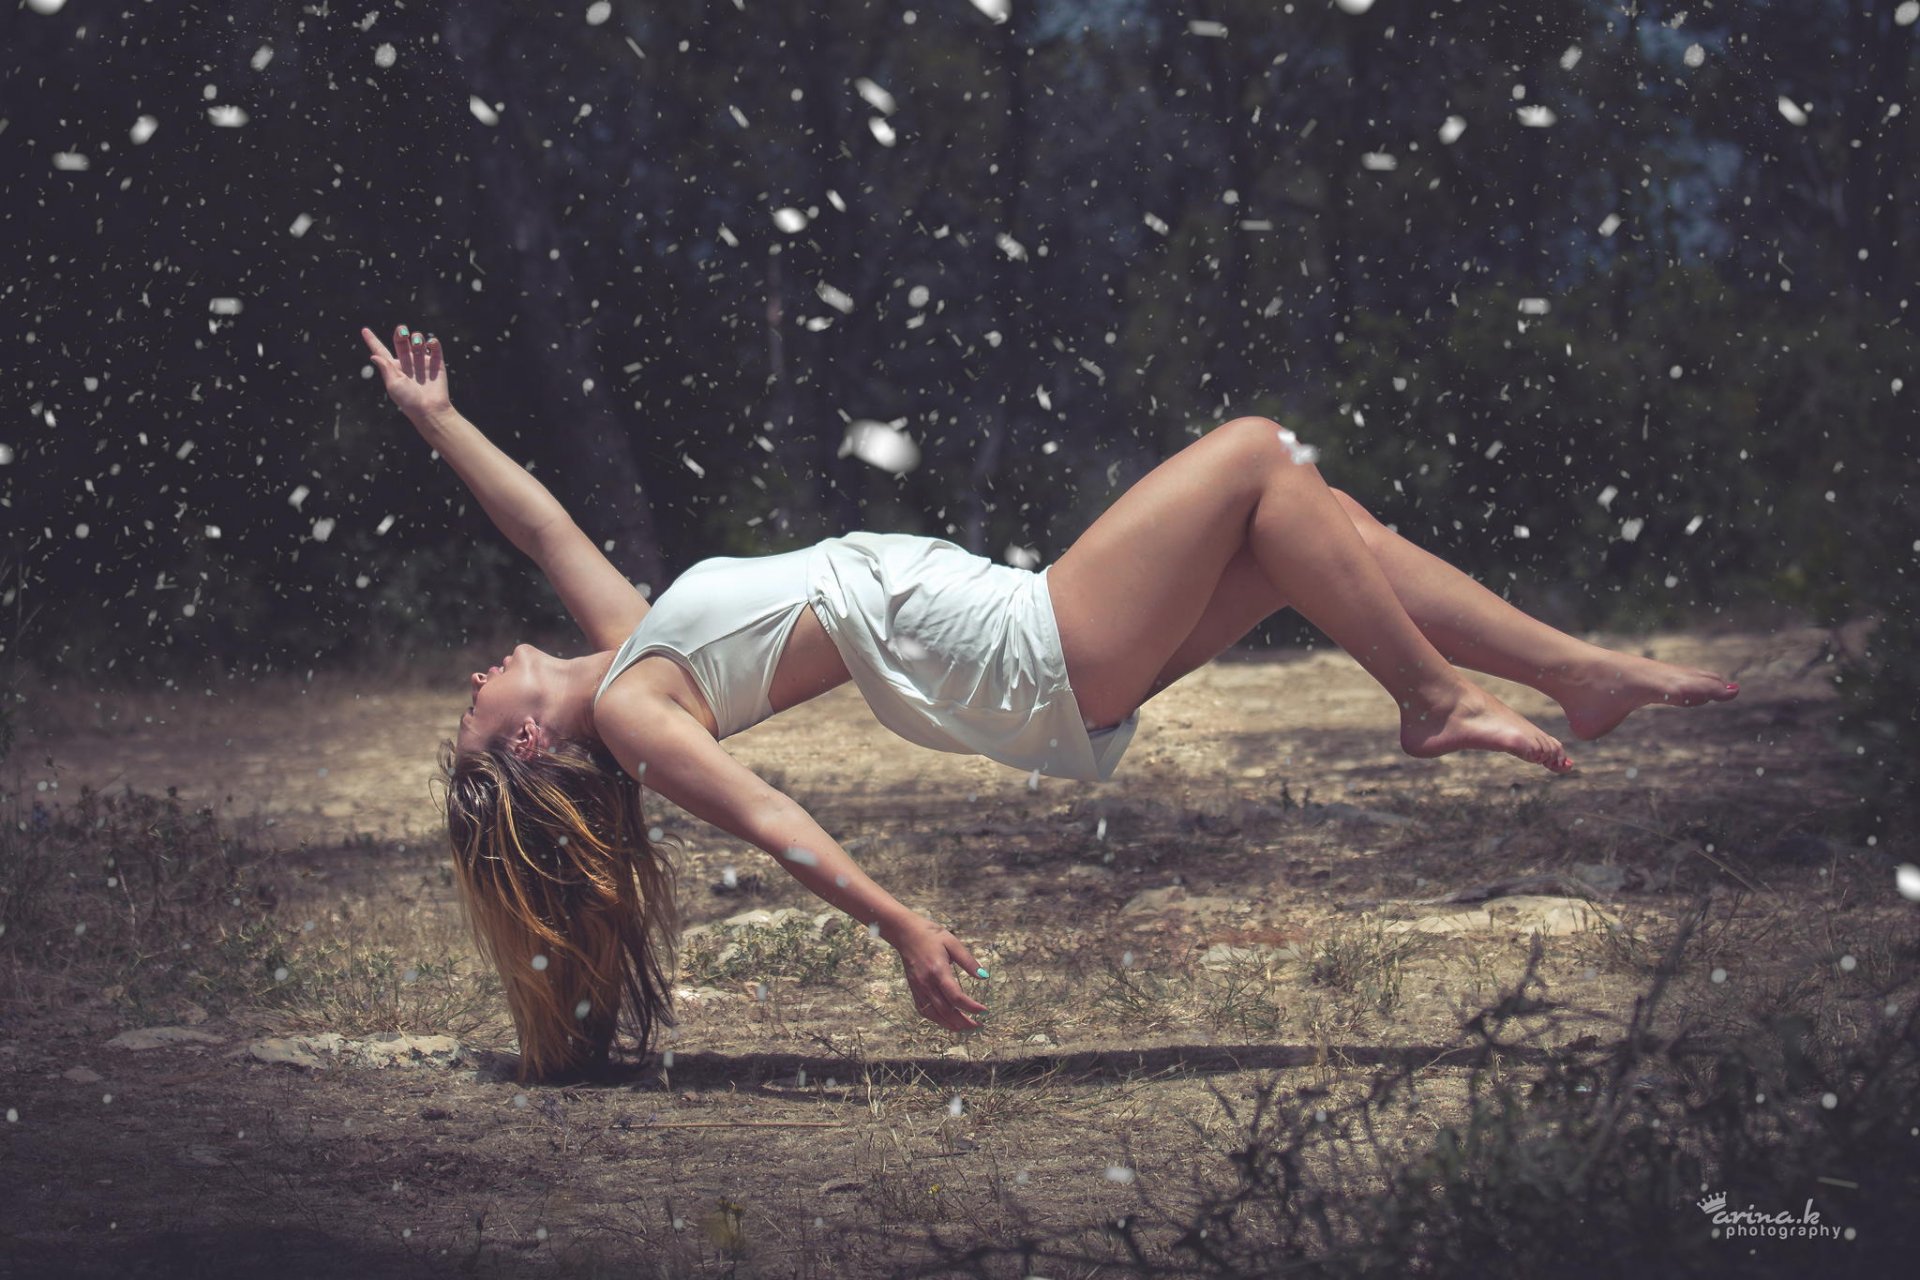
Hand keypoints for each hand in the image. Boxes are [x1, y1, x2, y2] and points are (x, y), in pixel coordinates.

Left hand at [360, 324, 451, 423]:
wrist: (430, 409)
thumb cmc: (409, 400)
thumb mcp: (393, 385)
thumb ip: (385, 368)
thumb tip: (373, 355)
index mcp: (393, 368)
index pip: (381, 351)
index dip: (372, 340)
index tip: (364, 330)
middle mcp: (407, 363)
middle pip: (401, 342)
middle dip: (400, 333)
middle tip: (402, 331)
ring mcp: (422, 363)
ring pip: (417, 342)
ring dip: (417, 337)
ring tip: (418, 342)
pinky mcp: (436, 364)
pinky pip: (434, 348)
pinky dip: (432, 342)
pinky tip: (431, 343)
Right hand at [884, 916, 987, 1031]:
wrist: (905, 933)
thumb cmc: (931, 935)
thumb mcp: (952, 942)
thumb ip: (968, 961)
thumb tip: (984, 976)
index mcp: (938, 970)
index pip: (956, 997)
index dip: (971, 1007)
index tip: (984, 1011)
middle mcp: (927, 983)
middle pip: (946, 1011)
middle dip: (963, 1022)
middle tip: (978, 1026)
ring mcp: (918, 988)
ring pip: (935, 1015)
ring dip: (951, 1024)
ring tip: (965, 1028)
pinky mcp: (914, 990)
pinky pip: (925, 1011)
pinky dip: (937, 1019)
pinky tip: (947, 1021)